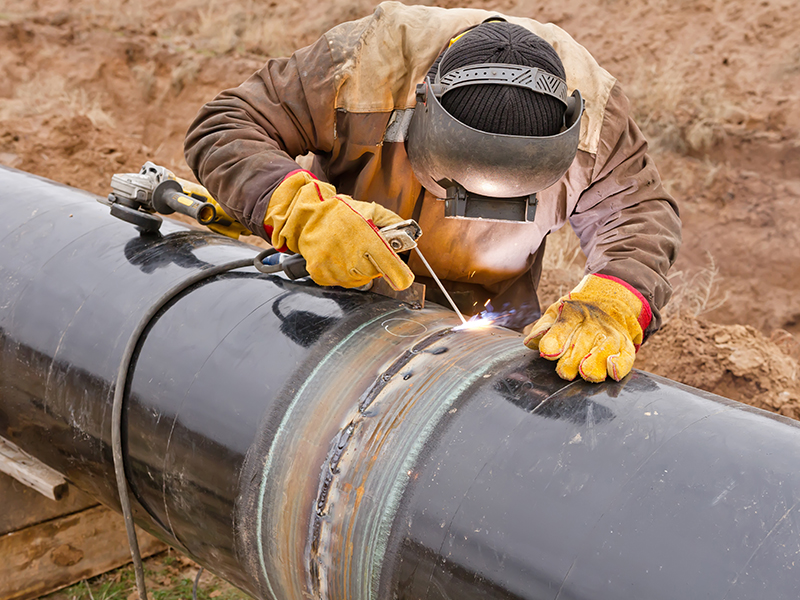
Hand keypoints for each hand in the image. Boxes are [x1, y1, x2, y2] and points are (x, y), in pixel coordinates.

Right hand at [264, 170, 413, 289]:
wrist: (306, 216)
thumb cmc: (338, 213)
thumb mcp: (369, 210)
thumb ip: (392, 222)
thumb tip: (410, 234)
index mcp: (366, 239)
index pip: (391, 266)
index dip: (400, 275)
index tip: (403, 279)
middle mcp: (351, 256)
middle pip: (374, 274)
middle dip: (373, 264)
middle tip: (364, 250)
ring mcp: (335, 267)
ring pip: (358, 281)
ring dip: (357, 271)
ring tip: (349, 252)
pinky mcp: (321, 274)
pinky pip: (340, 282)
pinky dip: (341, 273)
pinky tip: (337, 258)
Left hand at [523, 274, 651, 381]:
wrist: (609, 303)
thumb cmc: (574, 316)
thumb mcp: (556, 314)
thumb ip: (543, 329)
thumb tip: (531, 342)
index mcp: (573, 313)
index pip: (565, 325)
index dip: (556, 339)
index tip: (548, 352)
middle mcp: (594, 323)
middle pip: (582, 343)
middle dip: (572, 360)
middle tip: (564, 372)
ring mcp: (611, 334)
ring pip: (604, 350)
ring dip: (595, 363)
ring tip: (585, 373)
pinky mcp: (625, 346)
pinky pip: (625, 356)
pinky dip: (620, 364)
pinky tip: (612, 370)